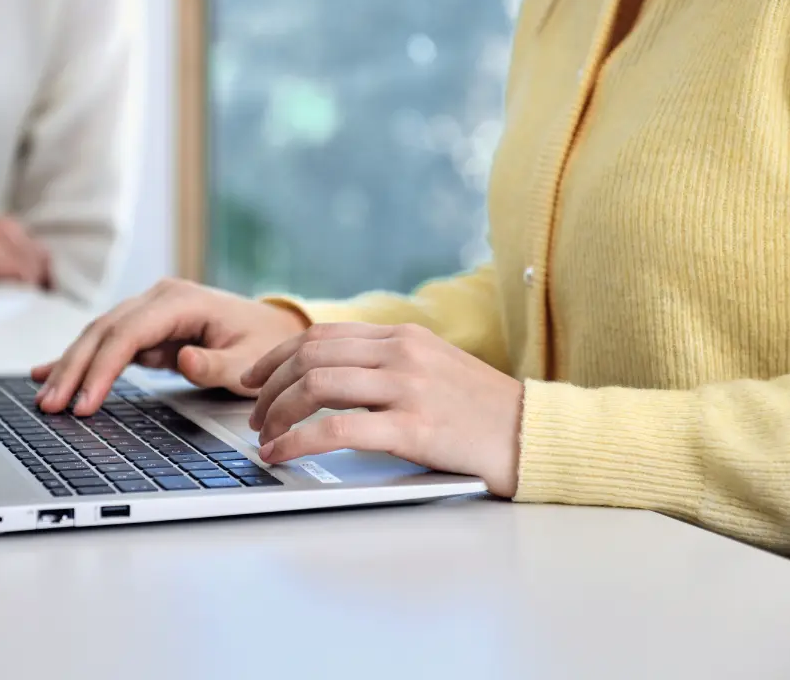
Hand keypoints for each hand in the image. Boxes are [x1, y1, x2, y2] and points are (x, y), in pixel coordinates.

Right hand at [31, 278, 308, 414]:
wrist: (274, 331)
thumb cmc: (264, 344)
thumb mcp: (250, 360)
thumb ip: (217, 364)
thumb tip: (183, 359)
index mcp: (181, 301)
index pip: (129, 333)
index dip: (103, 367)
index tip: (85, 401)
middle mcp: (158, 298)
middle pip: (104, 331)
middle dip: (75, 368)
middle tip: (51, 404)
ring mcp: (149, 310)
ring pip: (98, 336)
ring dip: (71, 366)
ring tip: (46, 398)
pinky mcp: (145, 328)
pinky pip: (106, 343)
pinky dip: (80, 360)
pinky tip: (46, 372)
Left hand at [242, 322, 523, 496]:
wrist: (536, 436)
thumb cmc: (482, 411)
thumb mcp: (434, 367)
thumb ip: (388, 362)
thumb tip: (327, 376)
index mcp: (404, 336)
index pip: (322, 335)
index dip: (277, 356)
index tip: (254, 378)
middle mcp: (402, 353)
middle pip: (310, 356)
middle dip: (269, 386)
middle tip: (255, 414)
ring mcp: (408, 388)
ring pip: (316, 385)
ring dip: (278, 412)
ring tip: (266, 436)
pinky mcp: (414, 428)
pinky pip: (337, 430)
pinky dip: (298, 441)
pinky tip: (283, 453)